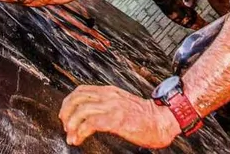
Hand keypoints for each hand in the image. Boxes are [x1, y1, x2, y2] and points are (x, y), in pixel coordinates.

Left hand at [60, 85, 181, 147]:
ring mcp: (113, 107)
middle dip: (66, 112)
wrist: (163, 120)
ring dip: (71, 125)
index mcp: (110, 91)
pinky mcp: (116, 119)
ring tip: (71, 136)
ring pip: (81, 110)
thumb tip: (92, 115)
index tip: (65, 115)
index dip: (69, 102)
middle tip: (65, 126)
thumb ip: (109, 105)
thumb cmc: (146, 117)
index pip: (81, 90)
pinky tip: (79, 138)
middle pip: (77, 98)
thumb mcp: (123, 104)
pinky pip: (90, 123)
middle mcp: (109, 96)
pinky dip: (80, 131)